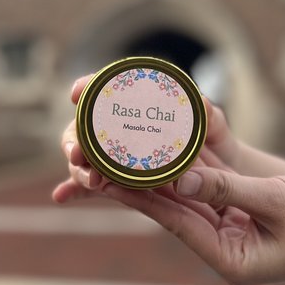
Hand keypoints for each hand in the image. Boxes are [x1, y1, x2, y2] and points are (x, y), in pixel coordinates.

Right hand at [51, 76, 237, 204]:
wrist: (225, 181)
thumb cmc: (219, 145)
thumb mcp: (215, 128)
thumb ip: (208, 116)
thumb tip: (200, 101)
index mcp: (141, 104)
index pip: (107, 90)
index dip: (88, 87)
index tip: (76, 92)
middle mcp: (123, 128)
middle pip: (86, 127)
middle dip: (75, 138)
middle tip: (77, 153)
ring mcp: (119, 158)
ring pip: (86, 159)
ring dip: (77, 168)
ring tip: (88, 180)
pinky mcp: (121, 184)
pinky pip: (94, 186)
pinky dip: (74, 190)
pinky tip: (60, 197)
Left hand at [100, 167, 284, 284]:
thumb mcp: (279, 203)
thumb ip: (227, 189)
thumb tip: (177, 179)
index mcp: (232, 261)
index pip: (174, 222)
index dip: (139, 194)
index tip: (104, 172)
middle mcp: (225, 251)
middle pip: (171, 212)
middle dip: (135, 184)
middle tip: (93, 158)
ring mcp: (234, 234)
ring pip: (184, 198)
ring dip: (154, 173)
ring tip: (114, 149)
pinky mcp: (244, 216)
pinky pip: (206, 190)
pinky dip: (185, 169)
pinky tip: (161, 148)